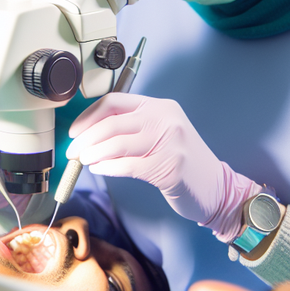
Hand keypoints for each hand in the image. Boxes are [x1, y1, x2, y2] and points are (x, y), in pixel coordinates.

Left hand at [66, 94, 260, 241]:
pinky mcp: (170, 167)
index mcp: (159, 107)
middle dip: (86, 138)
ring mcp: (170, 142)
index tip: (74, 131)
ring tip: (83, 161)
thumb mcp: (160, 134)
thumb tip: (89, 134)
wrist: (217, 188)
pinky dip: (108, 168)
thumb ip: (131, 128)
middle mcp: (166, 119)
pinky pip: (128, 165)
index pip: (115, 101)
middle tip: (72, 151)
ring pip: (117, 144)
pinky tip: (100, 170)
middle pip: (112, 122)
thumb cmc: (181, 163)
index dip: (89, 116)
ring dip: (93, 153)